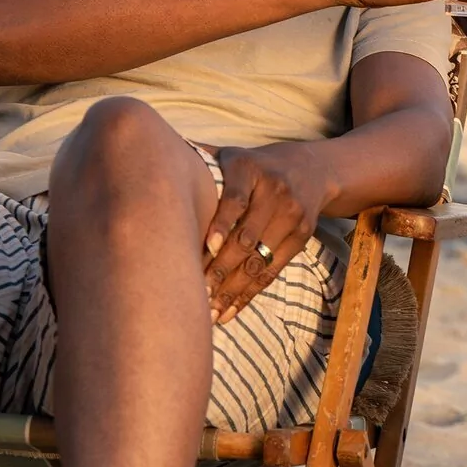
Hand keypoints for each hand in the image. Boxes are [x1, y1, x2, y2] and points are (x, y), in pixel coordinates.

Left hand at [202, 143, 336, 324]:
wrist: (312, 168)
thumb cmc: (255, 166)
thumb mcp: (231, 155)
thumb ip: (198, 157)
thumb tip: (154, 154)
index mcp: (250, 168)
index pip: (236, 198)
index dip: (222, 224)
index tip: (206, 248)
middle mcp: (275, 190)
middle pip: (247, 237)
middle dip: (220, 268)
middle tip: (196, 292)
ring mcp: (292, 215)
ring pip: (259, 259)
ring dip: (231, 289)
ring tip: (207, 311)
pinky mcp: (302, 236)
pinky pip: (272, 271)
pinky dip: (248, 294)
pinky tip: (228, 311)